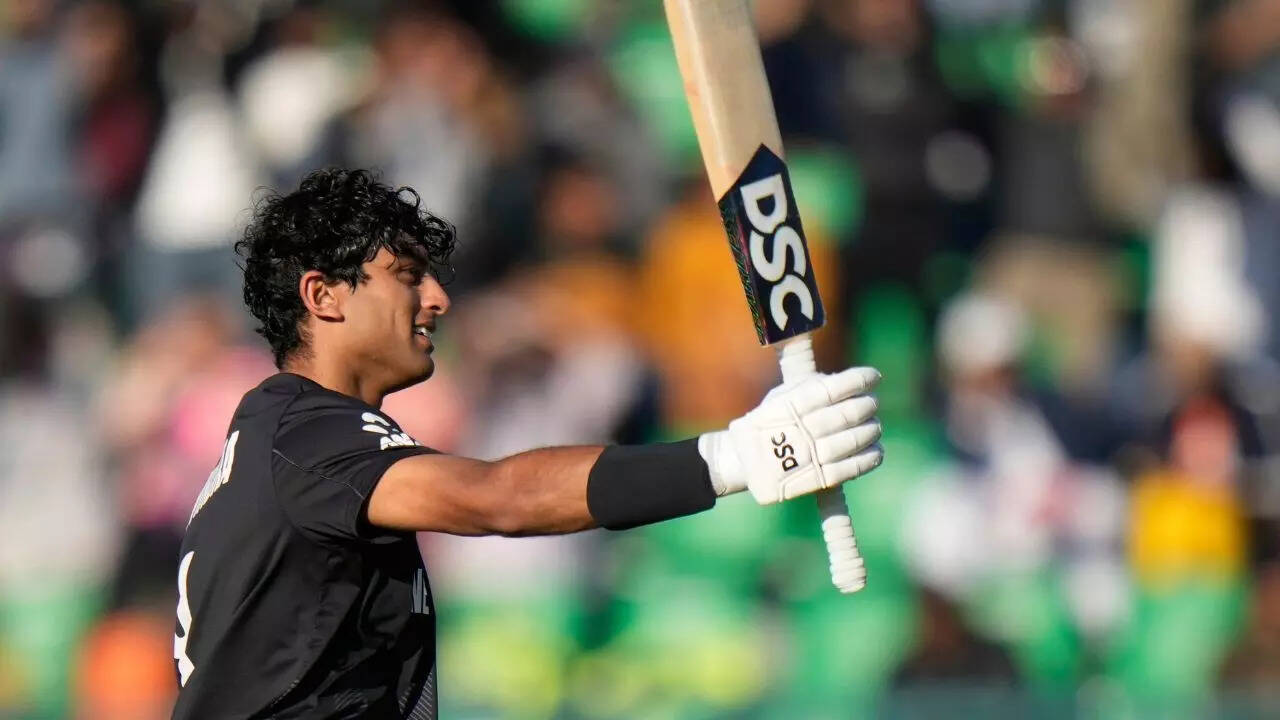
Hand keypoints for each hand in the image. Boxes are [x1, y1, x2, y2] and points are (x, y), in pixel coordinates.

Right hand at [698, 367, 882, 504]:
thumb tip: (845, 380)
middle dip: (867, 405)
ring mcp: (809, 455)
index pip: (834, 388)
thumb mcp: (779, 397)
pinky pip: (850, 468)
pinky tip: (876, 450)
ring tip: (874, 426)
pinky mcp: (817, 479)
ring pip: (853, 440)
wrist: (744, 462)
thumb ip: (809, 386)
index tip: (874, 376)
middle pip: (848, 414)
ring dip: (871, 430)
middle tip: (872, 403)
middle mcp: (802, 429)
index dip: (859, 380)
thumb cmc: (768, 423)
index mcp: (792, 405)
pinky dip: (869, 458)